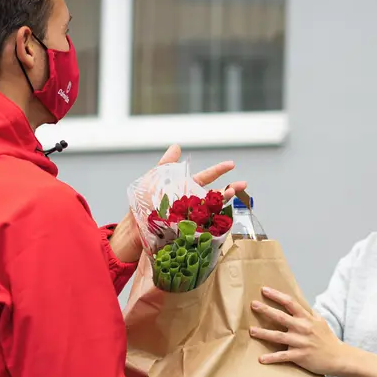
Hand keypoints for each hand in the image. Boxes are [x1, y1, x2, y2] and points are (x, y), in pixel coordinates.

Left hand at [109, 144, 247, 263]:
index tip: (232, 164)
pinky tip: (222, 216)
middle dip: (229, 189)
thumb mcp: (153, 179)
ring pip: (213, 209)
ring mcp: (192, 216)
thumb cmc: (142, 203)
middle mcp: (192, 202)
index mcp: (185, 188)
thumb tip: (176, 146)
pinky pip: (206, 226)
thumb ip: (166, 164)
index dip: (219, 171)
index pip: (205, 178)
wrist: (134, 227)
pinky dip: (215, 221)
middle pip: (214, 194)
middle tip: (241, 186)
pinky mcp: (190, 230)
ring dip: (223, 202)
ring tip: (231, 195)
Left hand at [250, 287, 348, 376]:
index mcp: (306, 318)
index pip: (290, 303)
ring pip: (278, 336)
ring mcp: (300, 342)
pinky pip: (283, 356)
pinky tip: (261, 359)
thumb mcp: (320, 321)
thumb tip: (301, 303)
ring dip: (264, 333)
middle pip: (281, 317)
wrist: (338, 357)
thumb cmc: (328, 339)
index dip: (277, 295)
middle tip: (253, 305)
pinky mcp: (300, 356)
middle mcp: (302, 328)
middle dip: (266, 310)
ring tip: (252, 331)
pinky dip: (272, 358)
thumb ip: (309, 313)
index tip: (264, 290)